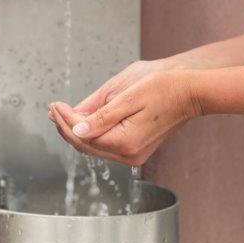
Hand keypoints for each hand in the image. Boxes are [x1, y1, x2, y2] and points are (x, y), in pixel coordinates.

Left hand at [48, 68, 200, 165]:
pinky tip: (81, 121)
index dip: (65, 121)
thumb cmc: (163, 87)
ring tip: (60, 114)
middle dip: (66, 127)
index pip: (84, 136)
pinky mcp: (136, 149)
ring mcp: (133, 154)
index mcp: (126, 142)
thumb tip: (77, 129)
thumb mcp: (128, 96)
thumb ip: (101, 115)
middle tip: (52, 109)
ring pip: (95, 147)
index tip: (54, 104)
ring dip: (76, 131)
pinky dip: (91, 133)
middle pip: (87, 146)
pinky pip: (106, 144)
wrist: (190, 93)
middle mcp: (129, 155)